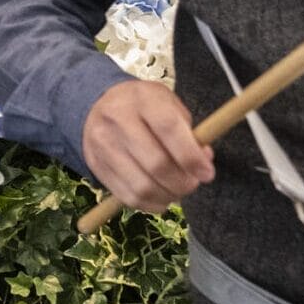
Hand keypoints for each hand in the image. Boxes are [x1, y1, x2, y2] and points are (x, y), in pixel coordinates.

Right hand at [82, 79, 213, 213]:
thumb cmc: (144, 107)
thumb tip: (203, 164)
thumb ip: (189, 133)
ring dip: (168, 196)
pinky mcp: (96, 165)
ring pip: (142, 186)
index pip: (168, 129)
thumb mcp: (168, 105)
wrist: (98, 106)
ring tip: (177, 191)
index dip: (191, 156)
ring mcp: (102, 144)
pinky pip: (128, 196)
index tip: (207, 173)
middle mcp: (117, 120)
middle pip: (156, 163)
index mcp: (142, 99)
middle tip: (193, 184)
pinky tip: (161, 197)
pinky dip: (151, 204)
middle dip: (182, 182)